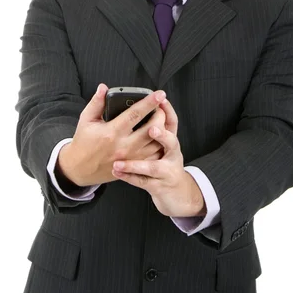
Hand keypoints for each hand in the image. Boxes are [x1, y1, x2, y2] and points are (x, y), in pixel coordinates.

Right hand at [56, 84, 167, 186]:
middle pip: (152, 128)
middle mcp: (124, 146)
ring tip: (160, 118)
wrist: (80, 169)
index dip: (149, 103)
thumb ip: (96, 103)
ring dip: (163, 129)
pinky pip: (154, 154)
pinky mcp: (135, 166)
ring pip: (157, 143)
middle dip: (160, 115)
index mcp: (112, 132)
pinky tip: (158, 134)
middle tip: (160, 106)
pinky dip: (159, 144)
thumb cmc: (83, 143)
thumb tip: (103, 87)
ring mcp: (132, 158)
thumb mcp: (86, 120)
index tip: (159, 94)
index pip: (135, 114)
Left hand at [112, 99, 205, 217]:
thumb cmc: (165, 163)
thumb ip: (153, 124)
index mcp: (170, 140)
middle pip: (170, 142)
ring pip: (153, 166)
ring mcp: (166, 171)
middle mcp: (171, 154)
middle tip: (151, 129)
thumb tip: (141, 109)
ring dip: (135, 164)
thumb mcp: (165, 144)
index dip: (167, 110)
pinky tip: (116, 171)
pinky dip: (129, 176)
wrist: (177, 193)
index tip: (160, 99)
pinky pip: (143, 181)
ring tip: (118, 162)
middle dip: (161, 135)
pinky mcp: (158, 186)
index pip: (172, 121)